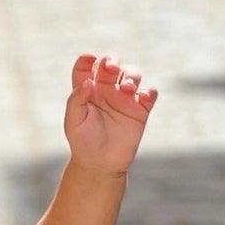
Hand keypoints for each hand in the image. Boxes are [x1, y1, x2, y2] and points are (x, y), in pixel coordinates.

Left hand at [64, 54, 157, 174]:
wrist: (100, 165)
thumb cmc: (83, 142)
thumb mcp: (74, 121)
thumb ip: (77, 99)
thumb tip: (89, 81)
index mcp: (87, 90)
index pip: (86, 67)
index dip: (87, 60)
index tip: (89, 60)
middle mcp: (106, 90)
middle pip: (111, 65)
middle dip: (111, 61)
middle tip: (110, 68)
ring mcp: (124, 98)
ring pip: (132, 74)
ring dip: (131, 75)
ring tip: (127, 88)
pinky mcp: (140, 110)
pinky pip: (150, 94)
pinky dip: (150, 92)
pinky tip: (144, 97)